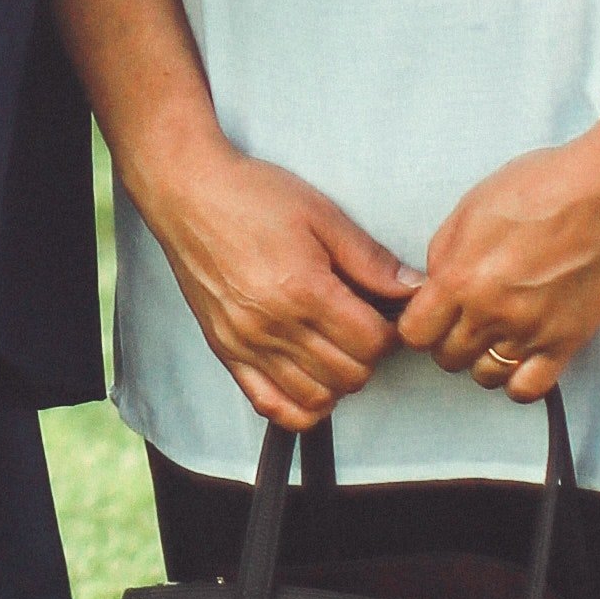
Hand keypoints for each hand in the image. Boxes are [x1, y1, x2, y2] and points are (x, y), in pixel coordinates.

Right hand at [137, 129, 419, 433]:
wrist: (186, 192)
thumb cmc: (252, 195)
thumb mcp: (321, 213)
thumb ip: (369, 258)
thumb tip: (413, 288)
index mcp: (303, 289)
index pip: (371, 343)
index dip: (389, 330)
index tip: (384, 312)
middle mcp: (274, 326)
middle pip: (350, 375)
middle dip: (368, 354)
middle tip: (362, 325)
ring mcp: (247, 344)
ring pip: (317, 398)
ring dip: (338, 380)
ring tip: (335, 346)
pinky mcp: (226, 352)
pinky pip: (271, 406)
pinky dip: (300, 407)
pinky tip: (309, 379)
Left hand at [400, 134, 599, 402]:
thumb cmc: (539, 186)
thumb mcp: (470, 206)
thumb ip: (444, 253)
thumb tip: (433, 287)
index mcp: (460, 276)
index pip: (415, 333)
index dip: (417, 324)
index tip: (428, 314)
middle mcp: (491, 313)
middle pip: (448, 357)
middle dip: (447, 339)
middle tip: (461, 318)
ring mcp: (530, 333)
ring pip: (484, 377)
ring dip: (480, 359)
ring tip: (491, 334)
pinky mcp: (566, 344)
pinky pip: (528, 389)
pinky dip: (516, 381)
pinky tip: (518, 355)